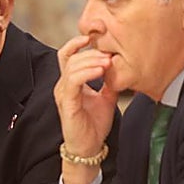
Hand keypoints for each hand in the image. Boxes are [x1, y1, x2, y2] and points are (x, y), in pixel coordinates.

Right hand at [54, 35, 119, 183]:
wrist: (89, 147)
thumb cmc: (94, 125)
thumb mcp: (106, 98)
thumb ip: (109, 81)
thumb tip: (120, 66)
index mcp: (70, 82)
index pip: (68, 53)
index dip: (79, 41)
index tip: (97, 35)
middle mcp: (63, 85)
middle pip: (71, 56)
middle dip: (92, 52)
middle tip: (110, 54)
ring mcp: (63, 94)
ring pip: (72, 66)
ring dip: (91, 60)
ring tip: (108, 62)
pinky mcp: (67, 103)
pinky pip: (73, 81)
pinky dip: (87, 72)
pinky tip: (101, 71)